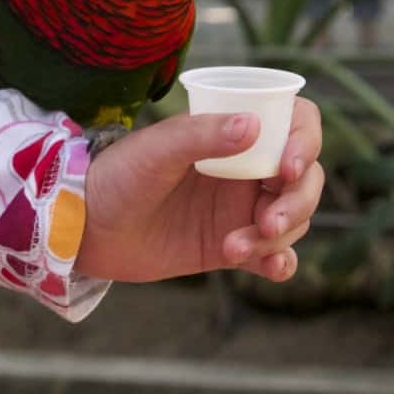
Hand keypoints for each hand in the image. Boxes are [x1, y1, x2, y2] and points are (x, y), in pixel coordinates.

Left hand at [78, 98, 322, 282]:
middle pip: (305, 179)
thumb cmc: (117, 174)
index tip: (288, 168)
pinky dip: (281, 262)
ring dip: (278, 236)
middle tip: (267, 222)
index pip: (295, 124)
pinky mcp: (233, 247)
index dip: (306, 142)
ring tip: (233, 247)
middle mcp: (246, 169)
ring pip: (294, 218)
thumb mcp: (156, 149)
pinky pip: (274, 255)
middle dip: (297, 202)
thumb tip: (253, 125)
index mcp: (233, 134)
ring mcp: (241, 209)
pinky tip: (270, 268)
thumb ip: (202, 136)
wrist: (87, 227)